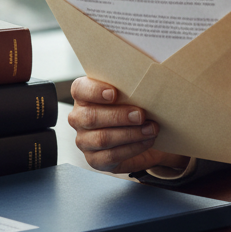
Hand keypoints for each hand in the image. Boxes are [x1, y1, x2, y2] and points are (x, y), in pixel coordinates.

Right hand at [68, 76, 189, 174]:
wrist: (142, 134)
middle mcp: (80, 117)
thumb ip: (132, 83)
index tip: (114, 93)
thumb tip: (150, 72)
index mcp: (84, 95)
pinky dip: (132, 148)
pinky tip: (147, 141)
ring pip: (102, 138)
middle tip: (141, 114)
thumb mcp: (132, 91)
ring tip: (150, 129)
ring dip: (130, 134)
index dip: (95, 91)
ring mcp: (84, 140)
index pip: (80, 89)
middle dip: (119, 116)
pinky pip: (110, 156)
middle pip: (91, 117)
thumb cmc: (134, 106)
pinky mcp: (95, 159)